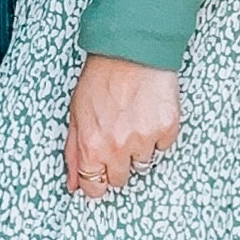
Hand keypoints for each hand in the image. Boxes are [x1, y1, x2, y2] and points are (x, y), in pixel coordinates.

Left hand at [65, 54, 180, 198]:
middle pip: (121, 179)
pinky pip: (163, 147)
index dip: (97, 180)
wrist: (131, 51)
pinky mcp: (166, 129)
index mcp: (91, 145)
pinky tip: (149, 113)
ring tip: (134, 119)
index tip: (101, 172)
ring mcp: (144, 139)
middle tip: (118, 135)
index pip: (94, 187)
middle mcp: (117, 147)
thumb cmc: (100, 78)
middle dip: (118, 162)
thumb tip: (74, 185)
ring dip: (139, 147)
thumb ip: (73, 152)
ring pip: (143, 163)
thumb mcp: (76, 114)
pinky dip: (158, 134)